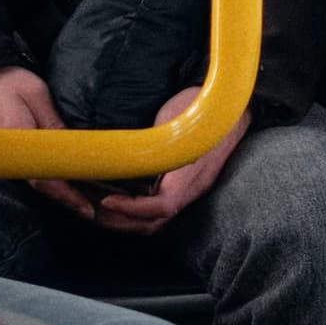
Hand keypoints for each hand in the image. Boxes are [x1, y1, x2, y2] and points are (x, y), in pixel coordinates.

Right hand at [0, 62, 90, 217]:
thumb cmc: (6, 83)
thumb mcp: (36, 96)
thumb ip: (53, 125)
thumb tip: (75, 148)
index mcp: (16, 145)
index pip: (45, 180)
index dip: (68, 197)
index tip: (88, 209)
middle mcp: (10, 159)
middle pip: (46, 188)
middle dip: (73, 201)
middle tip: (100, 213)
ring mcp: (8, 160)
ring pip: (41, 183)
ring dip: (66, 194)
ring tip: (94, 204)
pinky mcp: (10, 157)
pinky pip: (35, 174)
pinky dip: (56, 182)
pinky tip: (73, 185)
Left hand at [92, 86, 247, 232]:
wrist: (232, 103)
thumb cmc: (202, 105)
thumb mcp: (172, 121)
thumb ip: (150, 144)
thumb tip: (117, 156)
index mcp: (190, 173)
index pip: (162, 206)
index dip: (131, 209)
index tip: (105, 200)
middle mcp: (194, 187)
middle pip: (156, 221)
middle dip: (122, 221)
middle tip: (93, 210)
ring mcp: (193, 187)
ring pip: (158, 218)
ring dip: (128, 218)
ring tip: (102, 206)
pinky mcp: (189, 183)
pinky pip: (162, 205)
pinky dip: (139, 208)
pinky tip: (123, 196)